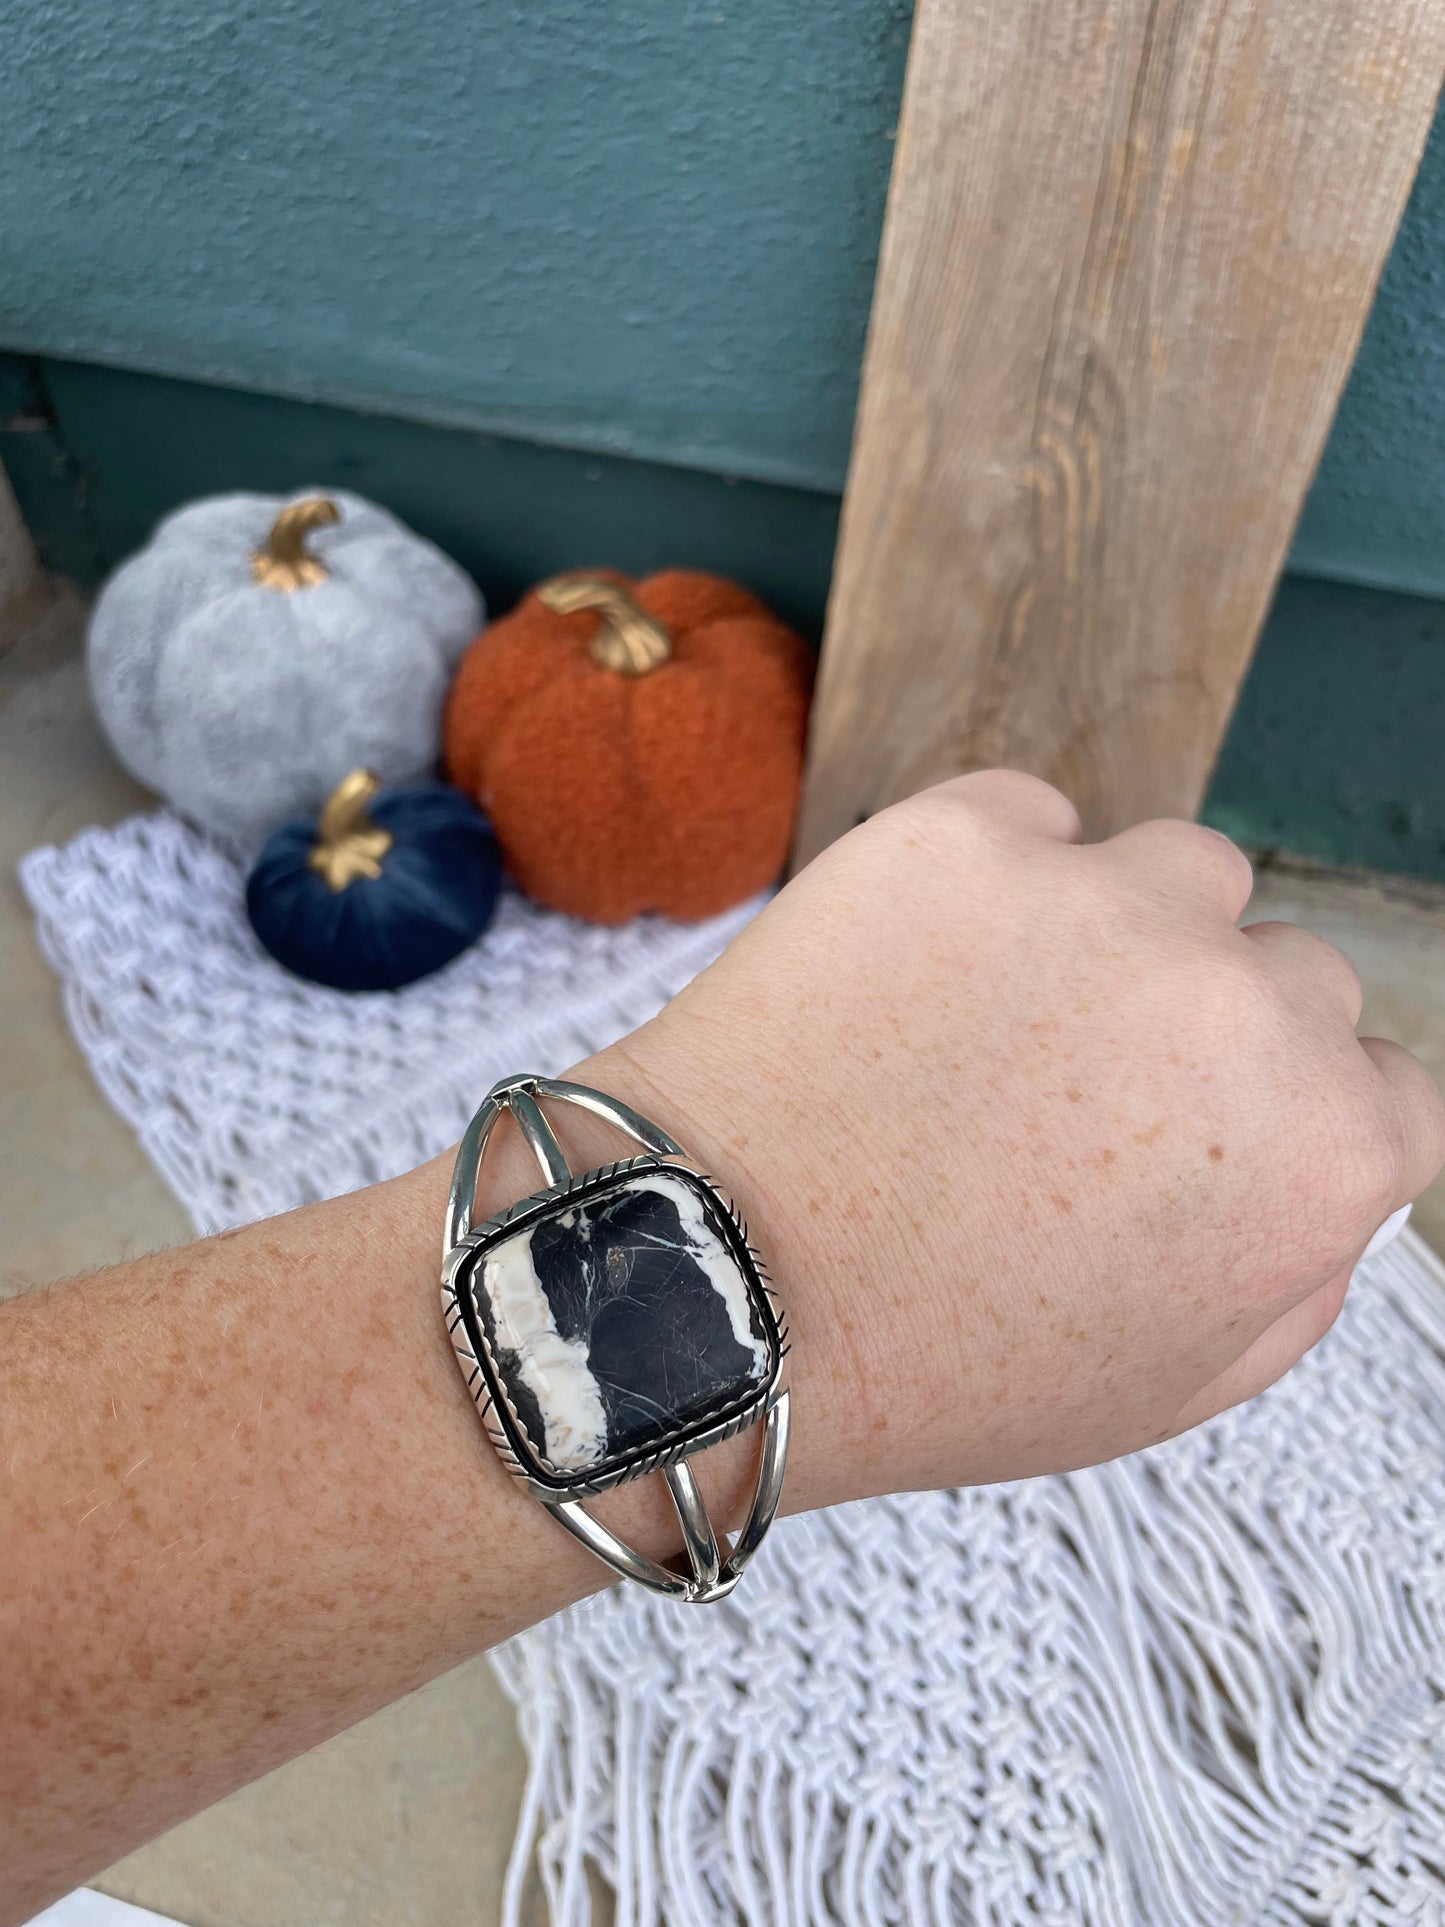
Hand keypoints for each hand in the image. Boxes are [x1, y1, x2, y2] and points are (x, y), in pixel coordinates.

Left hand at [585, 771, 1444, 1501]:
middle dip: (1207, 1030)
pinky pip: (1031, 820)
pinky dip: (993, 876)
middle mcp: (1243, 1002)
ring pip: (1174, 872)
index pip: (1387, 1087)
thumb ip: (1296, 1266)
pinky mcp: (966, 830)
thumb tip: (1327, 1170)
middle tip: (1075, 1097)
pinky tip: (915, 973)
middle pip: (1287, 971)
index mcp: (1321, 1148)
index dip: (1289, 1122)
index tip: (1204, 1141)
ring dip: (1116, 932)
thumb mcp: (1166, 1382)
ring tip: (988, 1026)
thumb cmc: (929, 1358)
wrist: (713, 1286)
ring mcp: (1103, 897)